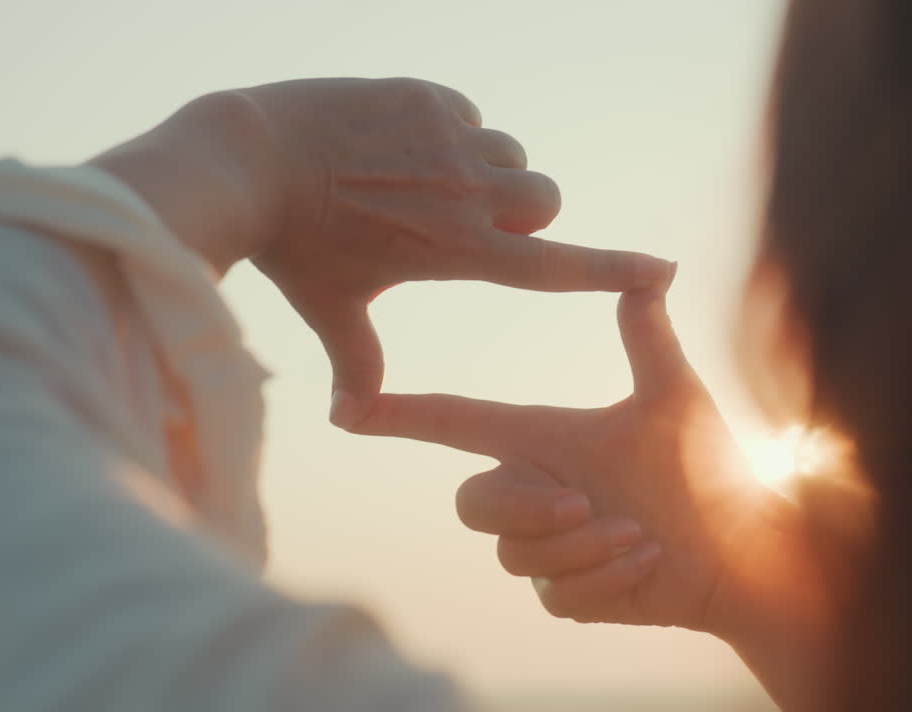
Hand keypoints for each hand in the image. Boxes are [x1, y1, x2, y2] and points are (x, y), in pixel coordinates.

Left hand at [91, 78, 672, 424]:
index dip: (615, 270)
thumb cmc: (290, 247)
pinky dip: (446, 133)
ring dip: (483, 169)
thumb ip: (357, 360)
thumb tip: (350, 415)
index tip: (665, 268)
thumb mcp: (331, 307)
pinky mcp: (427, 97)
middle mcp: (467, 193)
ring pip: (507, 152)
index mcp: (457, 251)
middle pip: (543, 197)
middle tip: (463, 218)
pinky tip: (391, 146)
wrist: (245, 160)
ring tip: (417, 181)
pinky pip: (467, 115)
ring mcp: (449, 139)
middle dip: (520, 210)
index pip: (555, 266)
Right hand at [353, 281, 835, 711]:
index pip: (460, 423)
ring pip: (515, 554)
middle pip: (472, 503)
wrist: (741, 547)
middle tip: (582, 503)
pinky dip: (608, 576)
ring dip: (584, 545)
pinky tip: (649, 560)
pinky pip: (556, 593)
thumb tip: (650, 270)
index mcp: (547, 440)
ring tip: (639, 532)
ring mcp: (548, 549)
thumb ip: (649, 338)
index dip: (404, 416)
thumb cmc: (709, 468)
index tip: (350, 407)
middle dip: (524, 506)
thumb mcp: (675, 397)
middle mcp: (537, 492)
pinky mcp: (568, 595)